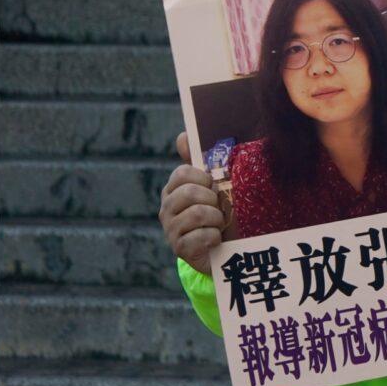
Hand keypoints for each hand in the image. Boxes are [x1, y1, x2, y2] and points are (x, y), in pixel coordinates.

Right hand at [158, 132, 223, 274]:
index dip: (203, 178)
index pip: (182, 173)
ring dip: (217, 219)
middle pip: (189, 193)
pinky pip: (201, 236)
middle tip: (219, 208)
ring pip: (198, 214)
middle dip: (212, 200)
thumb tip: (183, 135)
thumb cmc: (215, 212)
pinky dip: (215, 237)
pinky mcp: (179, 249)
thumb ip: (198, 161)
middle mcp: (166, 208)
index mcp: (173, 190)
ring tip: (219, 224)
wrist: (220, 250)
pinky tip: (216, 239)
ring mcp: (171, 230)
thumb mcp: (210, 186)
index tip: (212, 186)